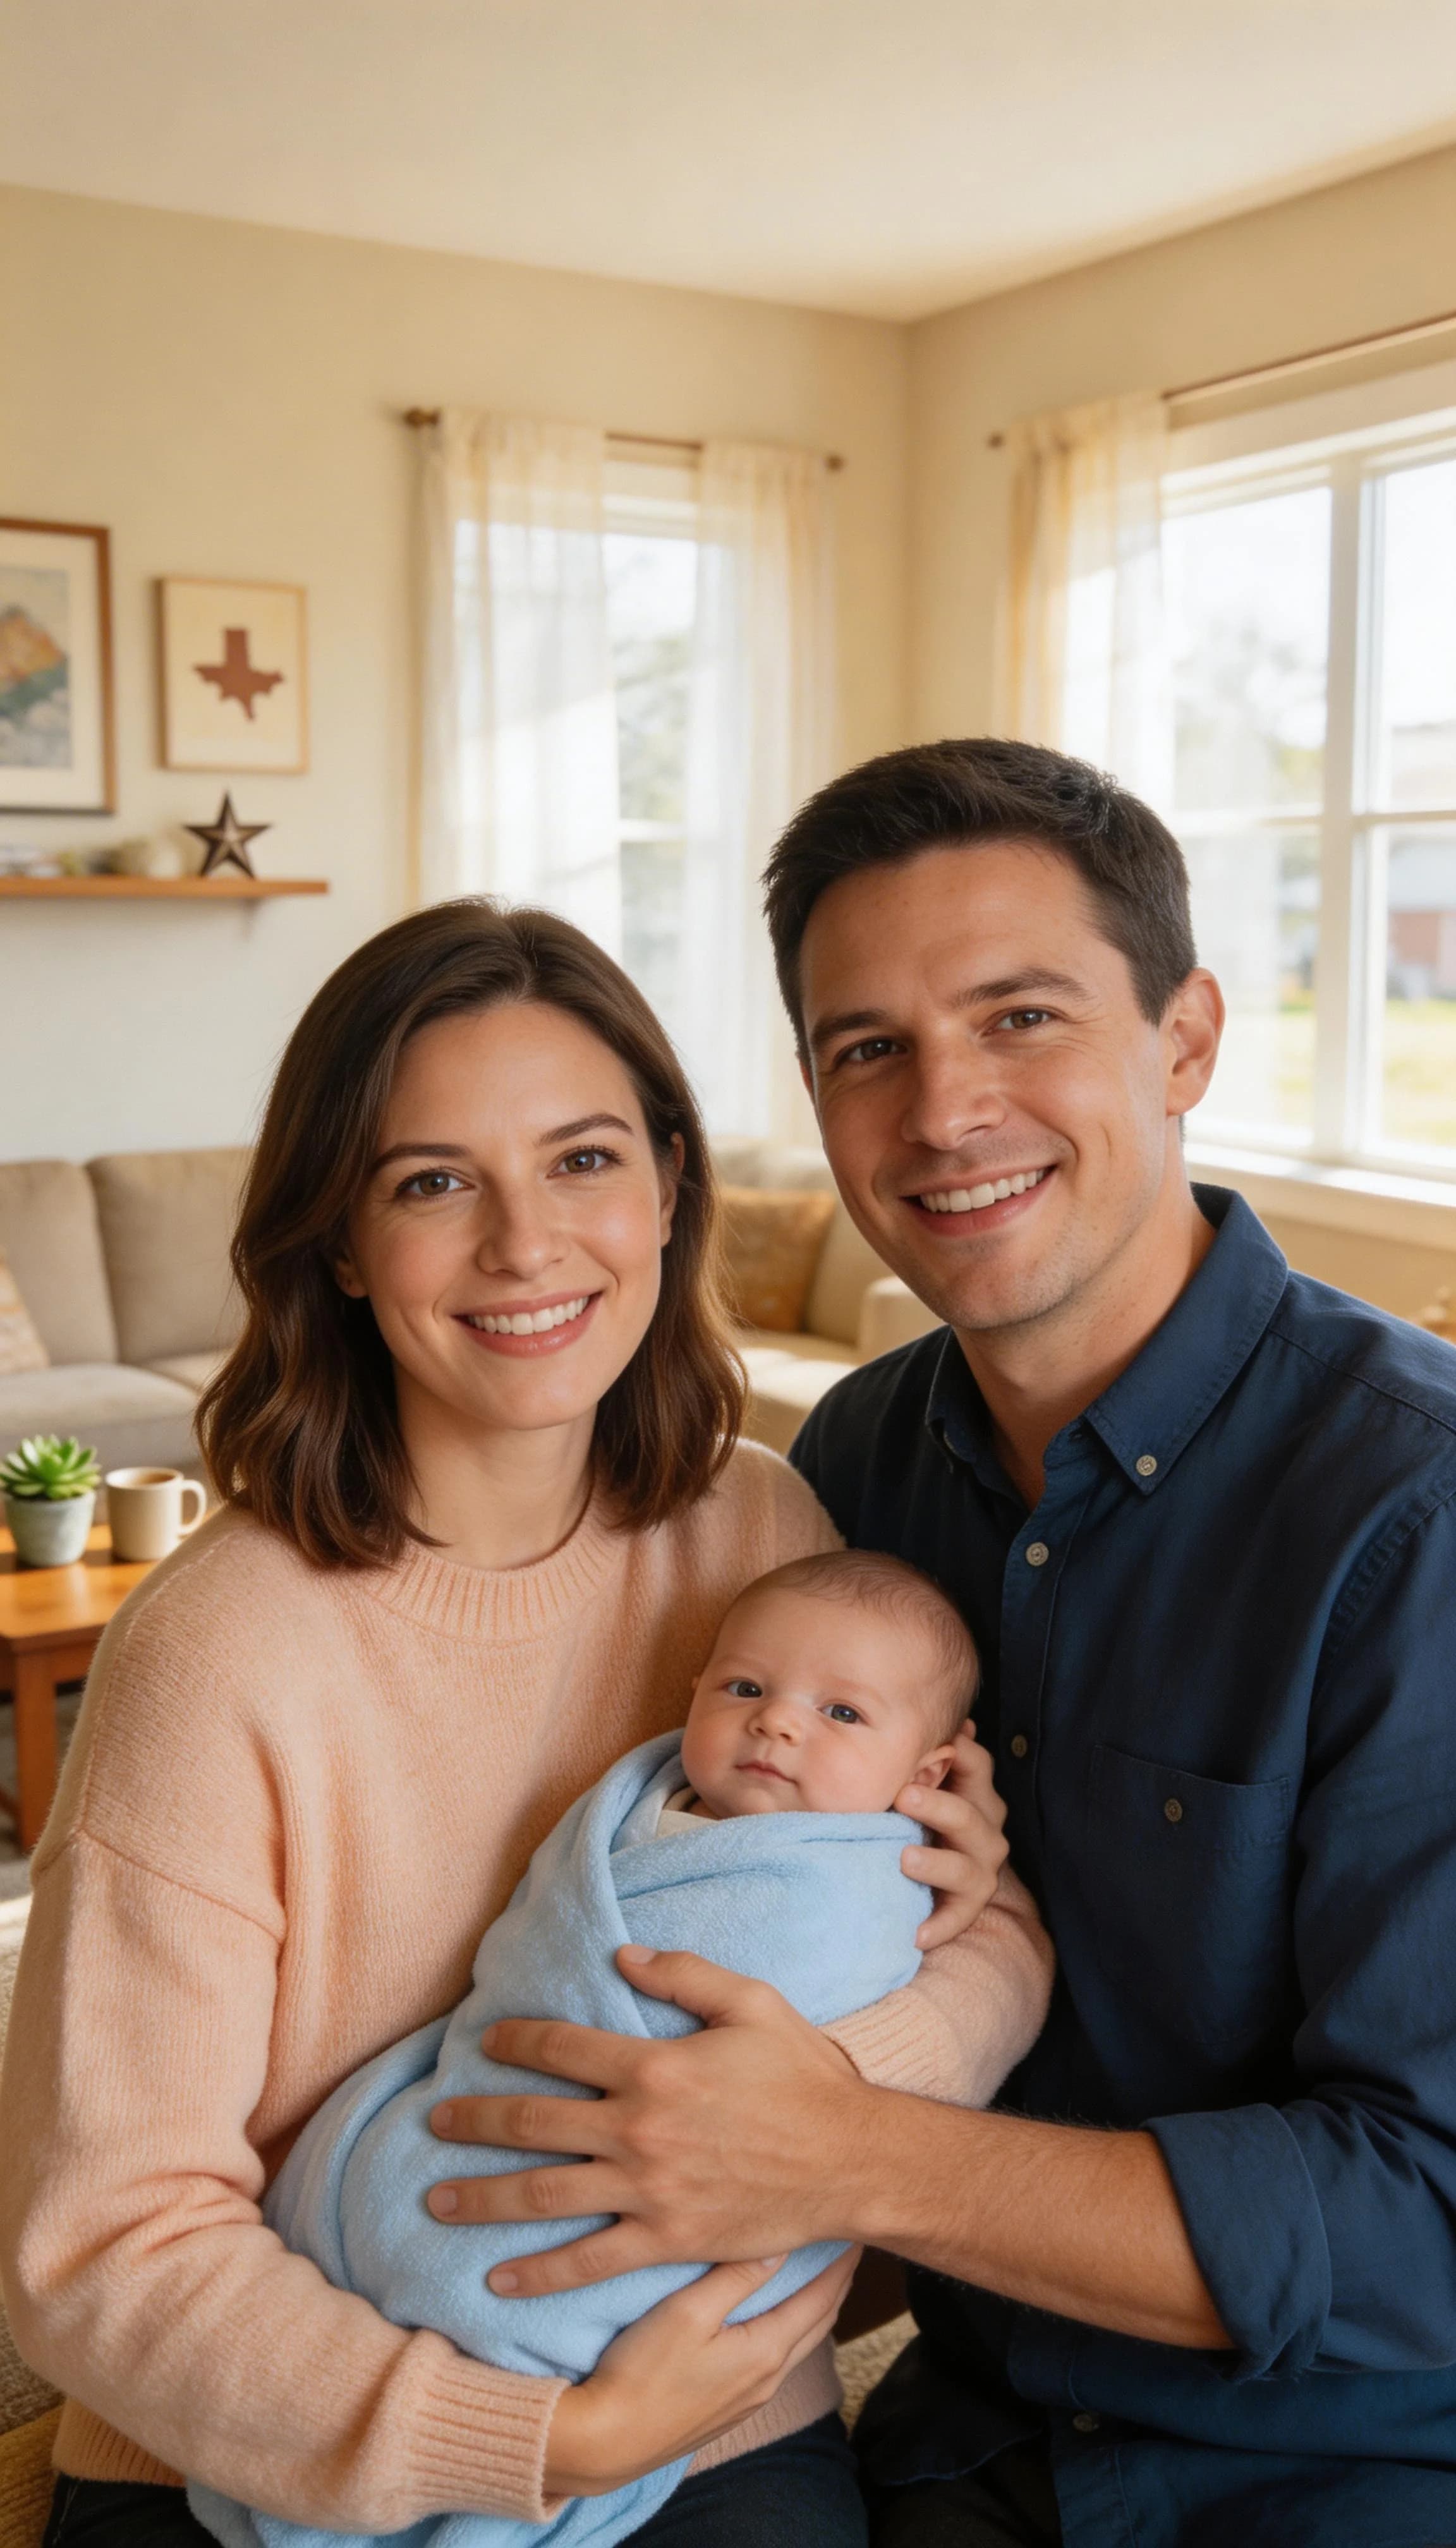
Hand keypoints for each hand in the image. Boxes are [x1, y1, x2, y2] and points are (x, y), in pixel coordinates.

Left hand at [428, 1954, 877, 2291]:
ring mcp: (649, 2190)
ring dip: (483, 2198)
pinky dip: (539, 2274)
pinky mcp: (666, 2240)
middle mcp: (639, 2129)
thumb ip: (684, 1974)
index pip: (561, 2049)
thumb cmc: (804, 2076)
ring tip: (438, 2202)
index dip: (515, 2042)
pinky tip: (498, 2280)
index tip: (485, 2043)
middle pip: (533, 2123)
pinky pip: (589, 2261)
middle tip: (434, 2122)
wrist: (850, 2160)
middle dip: (474, 2122)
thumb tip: (622, 1957)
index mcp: (655, 2066)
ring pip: (544, 2195)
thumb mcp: (752, 2003)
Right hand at [543, 2247, 858, 2496]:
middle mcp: (768, 2378)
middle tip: (846, 2241)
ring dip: (816, 2306)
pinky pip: (778, 2359)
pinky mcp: (729, 2408)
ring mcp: (750, 2398)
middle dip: (837, 2281)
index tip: (854, 2227)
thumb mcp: (688, 2312)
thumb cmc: (643, 2372)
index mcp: (766, 2351)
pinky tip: (778, 2317)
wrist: (608, 2441)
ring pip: (800, 2342)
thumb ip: (735, 2276)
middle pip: (820, 2321)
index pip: (822, 2296)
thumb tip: (779, 2242)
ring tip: (821, 2273)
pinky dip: (791, 2327)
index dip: (841, 2260)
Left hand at [898, 1721, 1008, 1949]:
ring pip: (967, 1866)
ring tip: (904, 1859)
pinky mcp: (967, 1905)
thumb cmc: (914, 1811)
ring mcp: (980, 1868)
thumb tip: (936, 1718)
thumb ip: (919, 1753)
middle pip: (971, 1813)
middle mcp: (984, 1828)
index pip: (976, 1763)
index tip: (931, 1744)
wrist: (914, 1867)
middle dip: (939, 1805)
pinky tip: (915, 1935)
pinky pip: (957, 1917)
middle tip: (903, 1796)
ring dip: (937, 1864)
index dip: (958, 1751)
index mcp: (973, 1790)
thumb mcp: (914, 1778)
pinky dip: (939, 1926)